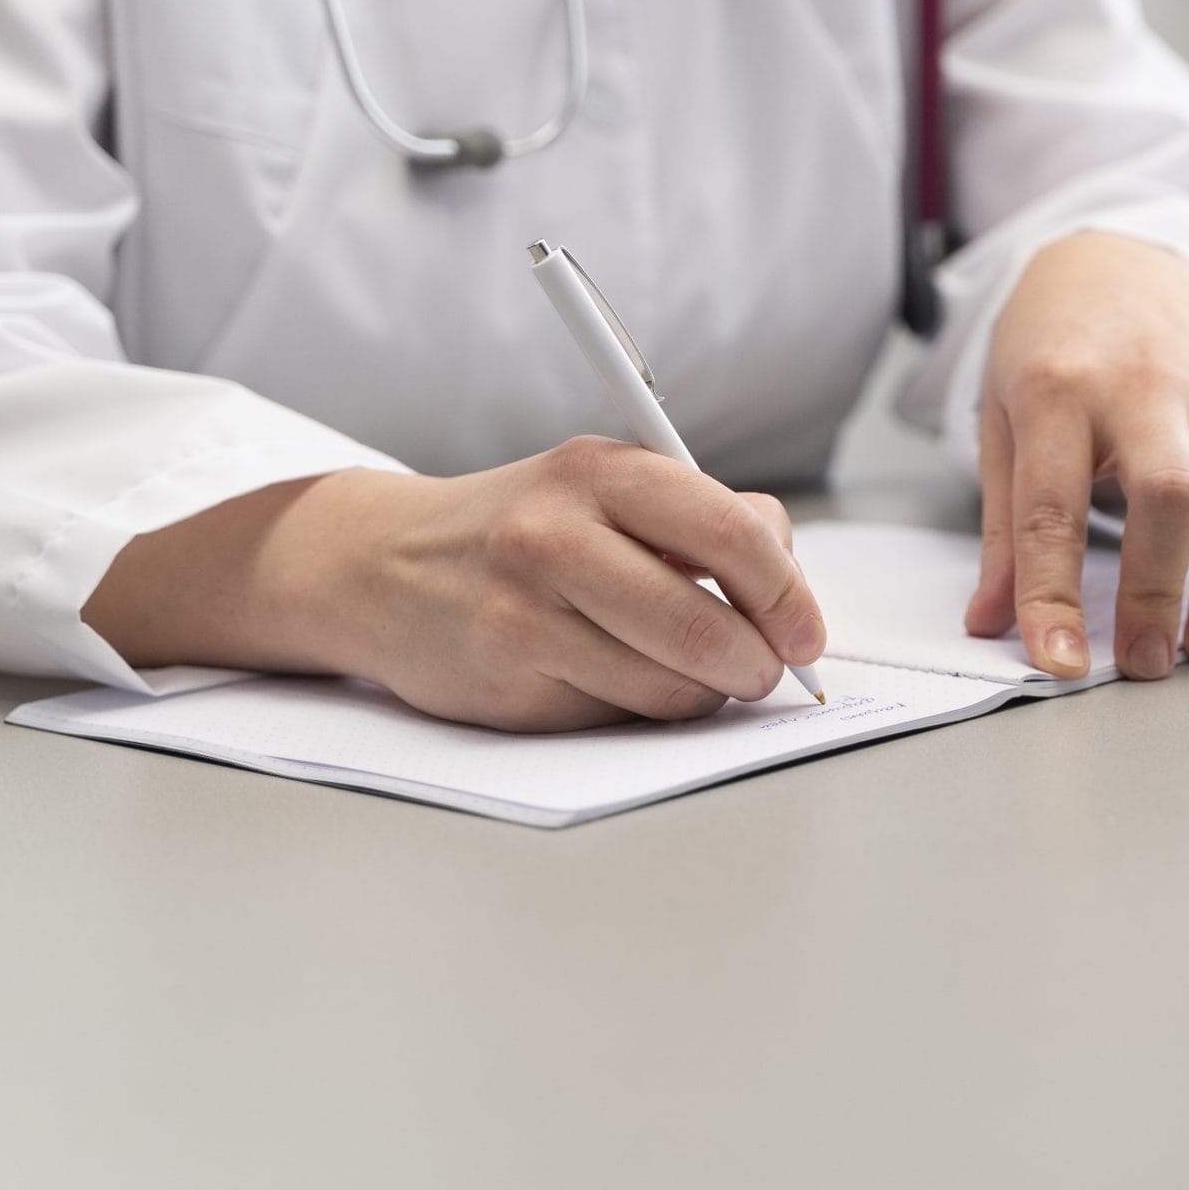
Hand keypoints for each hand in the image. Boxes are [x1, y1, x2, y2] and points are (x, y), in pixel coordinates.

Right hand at [83, 437, 826, 732]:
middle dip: (754, 665)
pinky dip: (630, 709)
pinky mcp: (504, 682)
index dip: (789, 596)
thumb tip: (791, 585)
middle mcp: (557, 536)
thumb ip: (704, 520)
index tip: (807, 633)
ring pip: (667, 688)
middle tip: (760, 672)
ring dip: (698, 695)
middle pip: (707, 627)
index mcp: (602, 472)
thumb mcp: (607, 487)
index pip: (734, 534)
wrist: (381, 565)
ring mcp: (525, 613)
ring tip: (681, 672)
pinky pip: (612, 717)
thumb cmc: (522, 529)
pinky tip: (601, 676)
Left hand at [965, 231, 1188, 680]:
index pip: (1051, 505)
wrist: (1115, 262)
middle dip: (1163, 591)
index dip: (1054, 594)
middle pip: (1172, 493)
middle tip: (1150, 662)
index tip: (1060, 662)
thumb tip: (991, 624)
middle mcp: (1141, 384)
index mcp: (1055, 388)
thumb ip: (1004, 528)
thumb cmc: (1050, 351)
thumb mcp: (1001, 423)